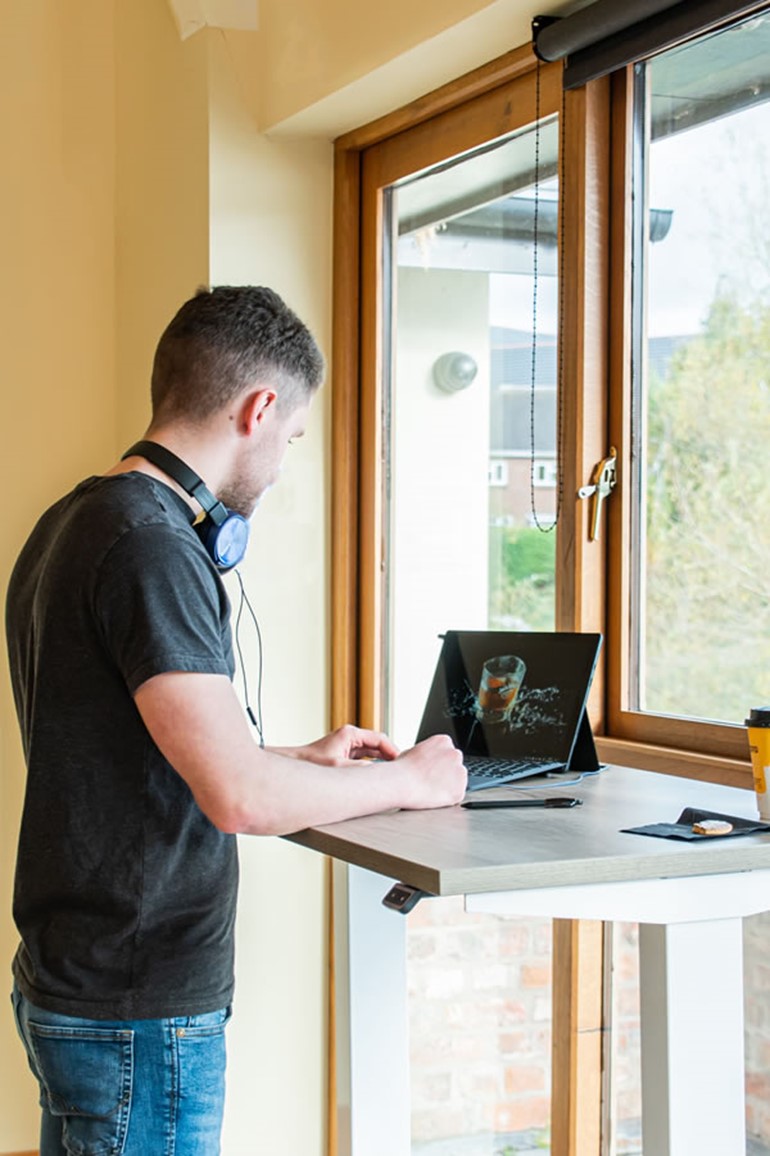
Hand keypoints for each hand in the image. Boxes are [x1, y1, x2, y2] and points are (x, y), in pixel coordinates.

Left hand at [285, 724, 399, 766]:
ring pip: (372, 752)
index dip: (393, 751)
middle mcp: (350, 737)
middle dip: (389, 756)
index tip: (401, 763)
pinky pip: (364, 758)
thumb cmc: (311, 763)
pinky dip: (372, 765)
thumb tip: (378, 775)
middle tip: (400, 769)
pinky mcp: (344, 754)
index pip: (380, 739)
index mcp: (350, 734)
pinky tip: (376, 776)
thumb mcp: (338, 767)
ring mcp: (347, 745)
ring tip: (391, 774)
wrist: (294, 765)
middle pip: (378, 744)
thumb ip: (359, 770)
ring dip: (381, 761)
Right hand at [392, 734, 466, 808]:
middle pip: (455, 764)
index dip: (438, 763)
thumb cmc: (402, 769)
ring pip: (457, 780)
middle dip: (446, 772)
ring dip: (448, 785)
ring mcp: (459, 772)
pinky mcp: (459, 790)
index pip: (447, 752)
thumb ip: (427, 754)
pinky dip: (448, 798)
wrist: (401, 783)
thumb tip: (429, 761)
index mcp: (444, 741)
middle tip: (430, 781)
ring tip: (430, 789)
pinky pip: (456, 795)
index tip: (431, 770)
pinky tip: (434, 796)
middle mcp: (455, 754)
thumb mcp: (413, 751)